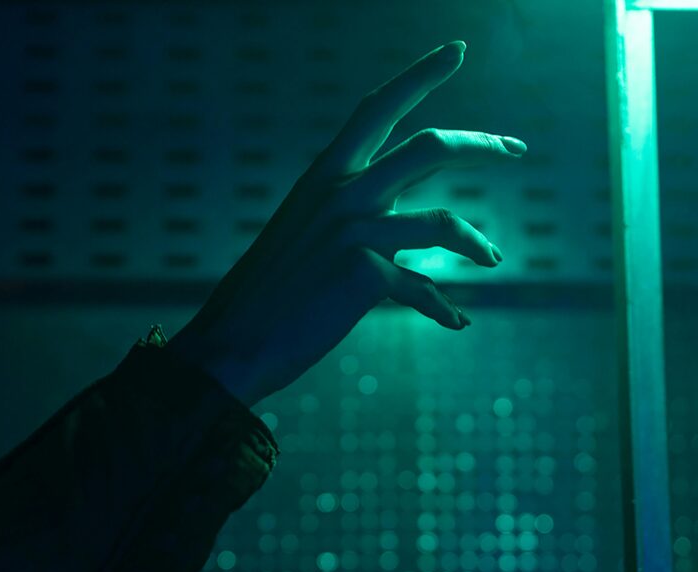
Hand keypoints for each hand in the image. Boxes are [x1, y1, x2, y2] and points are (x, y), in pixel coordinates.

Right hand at [168, 40, 525, 405]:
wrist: (235, 341)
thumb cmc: (269, 291)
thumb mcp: (303, 233)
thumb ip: (348, 215)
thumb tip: (403, 228)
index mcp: (323, 176)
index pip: (376, 109)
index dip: (419, 75)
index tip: (457, 51)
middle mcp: (341, 193)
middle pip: (429, 148)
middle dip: (481, 143)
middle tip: (516, 148)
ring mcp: (354, 232)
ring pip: (442, 222)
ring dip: (475, 241)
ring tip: (494, 258)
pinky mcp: (364, 275)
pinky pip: (422, 288)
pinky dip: (442, 308)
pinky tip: (457, 321)